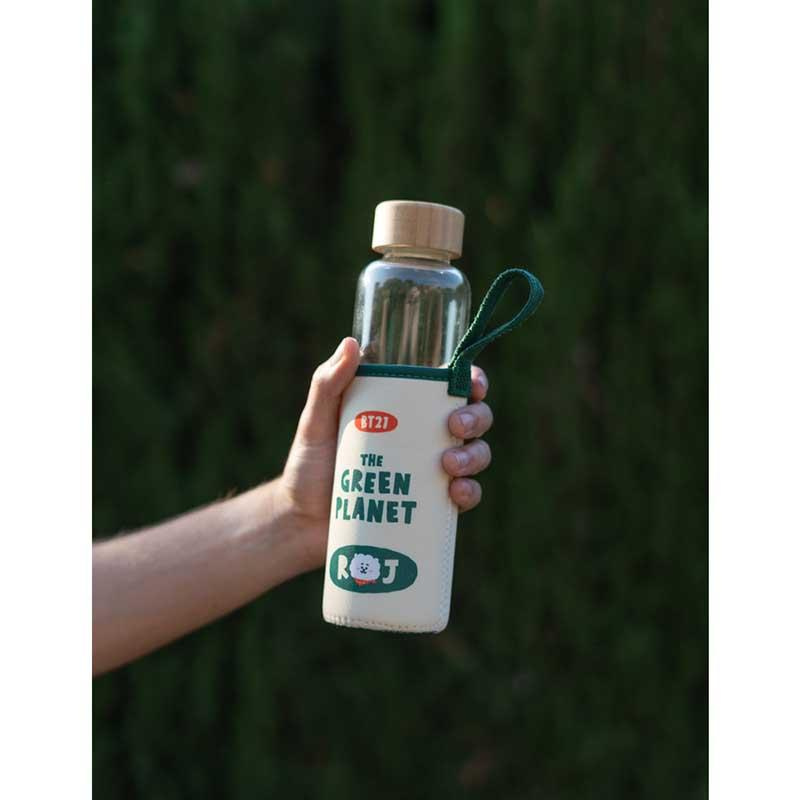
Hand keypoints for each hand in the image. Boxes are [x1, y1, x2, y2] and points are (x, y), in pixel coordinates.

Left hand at [278, 337, 493, 569]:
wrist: (303, 522)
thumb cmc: (310, 465)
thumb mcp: (315, 421)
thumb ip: (327, 383)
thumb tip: (351, 343)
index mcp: (406, 409)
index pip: (451, 387)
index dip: (473, 381)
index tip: (472, 384)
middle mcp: (425, 437)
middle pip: (474, 418)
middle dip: (475, 418)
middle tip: (454, 426)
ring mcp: (432, 472)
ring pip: (476, 455)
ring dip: (474, 456)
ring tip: (448, 465)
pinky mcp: (431, 506)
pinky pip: (465, 496)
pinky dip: (469, 492)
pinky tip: (455, 493)